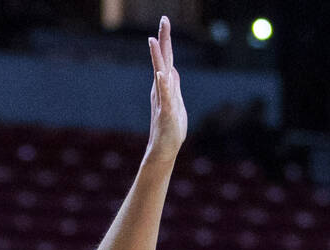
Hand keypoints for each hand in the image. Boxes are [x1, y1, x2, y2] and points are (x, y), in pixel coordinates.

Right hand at [145, 17, 186, 161]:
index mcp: (165, 86)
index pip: (166, 59)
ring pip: (160, 74)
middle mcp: (161, 89)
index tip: (164, 21)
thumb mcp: (176, 102)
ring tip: (153, 41)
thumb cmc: (171, 129)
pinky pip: (165, 97)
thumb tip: (172, 70)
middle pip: (163, 60)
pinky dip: (163, 85)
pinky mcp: (166, 112)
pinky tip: (161, 74)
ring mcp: (163, 100)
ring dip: (157, 58)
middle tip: (164, 20)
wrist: (164, 150)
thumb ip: (173, 86)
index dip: (165, 41)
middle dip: (163, 40)